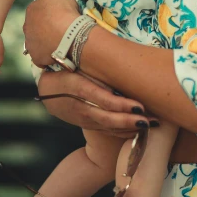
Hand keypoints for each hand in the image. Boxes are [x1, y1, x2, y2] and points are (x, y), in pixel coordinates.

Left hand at [23, 0, 78, 66]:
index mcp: (31, 10)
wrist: (70, 35)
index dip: (49, 13)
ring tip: (60, 40)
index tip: (59, 15)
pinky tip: (58, 51)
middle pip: (35, 26)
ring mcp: (31, 44)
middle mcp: (26, 27)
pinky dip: (48, 54)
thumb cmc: (65, 10)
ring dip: (45, 41)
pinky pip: (41, 56)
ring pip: (37, 41)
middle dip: (45, 27)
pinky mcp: (37, 58)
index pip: (37, 10)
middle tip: (60, 28)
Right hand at [37, 69, 155, 137]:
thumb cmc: (66, 68)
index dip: (121, 105)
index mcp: (75, 86)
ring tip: (151, 126)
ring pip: (107, 126)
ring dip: (129, 128)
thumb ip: (97, 70)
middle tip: (150, 121)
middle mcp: (78, 106)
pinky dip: (122, 131)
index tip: (140, 106)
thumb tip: (121, 69)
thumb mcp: (78, 65)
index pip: (101, 99)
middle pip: (106, 117)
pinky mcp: (84, 124)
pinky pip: (105, 130)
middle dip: (129, 121)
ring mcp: (81, 118)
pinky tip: (138, 131)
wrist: (46, 90)